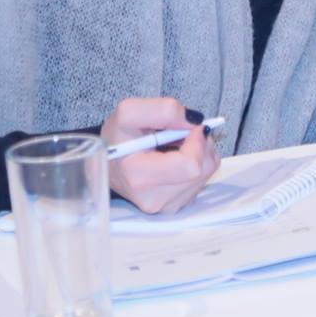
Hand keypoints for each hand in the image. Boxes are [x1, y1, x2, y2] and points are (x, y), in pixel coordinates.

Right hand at [101, 97, 219, 213]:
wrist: (109, 162)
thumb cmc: (118, 138)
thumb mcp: (129, 112)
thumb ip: (163, 110)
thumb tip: (194, 121)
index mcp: (139, 177)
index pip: (190, 165)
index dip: (198, 141)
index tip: (191, 126)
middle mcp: (154, 199)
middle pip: (203, 169)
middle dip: (200, 144)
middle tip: (182, 133)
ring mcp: (166, 206)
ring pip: (206, 174)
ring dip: (199, 153)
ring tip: (176, 145)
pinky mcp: (176, 206)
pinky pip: (201, 181)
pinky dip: (197, 165)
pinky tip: (177, 158)